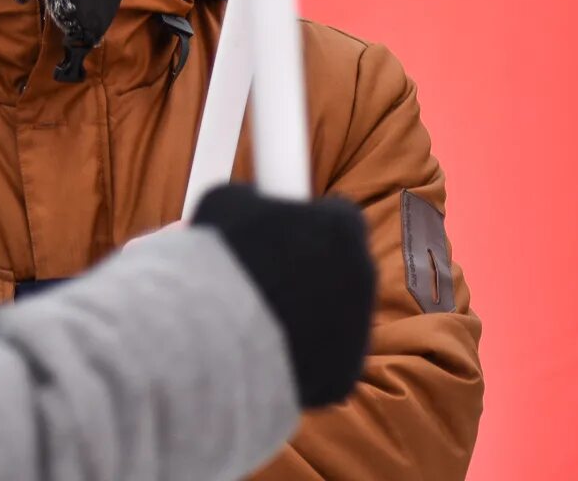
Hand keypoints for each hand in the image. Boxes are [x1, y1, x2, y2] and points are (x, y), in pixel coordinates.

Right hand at [191, 184, 375, 407]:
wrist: (215, 336)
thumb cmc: (221, 260)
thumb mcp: (227, 202)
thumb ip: (256, 203)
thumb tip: (254, 205)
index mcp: (341, 227)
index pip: (338, 217)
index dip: (309, 224)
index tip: (285, 232)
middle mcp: (362, 276)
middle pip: (342, 268)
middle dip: (312, 271)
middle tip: (270, 276)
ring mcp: (357, 330)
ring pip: (336, 315)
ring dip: (308, 313)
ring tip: (258, 316)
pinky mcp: (342, 375)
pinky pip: (324, 359)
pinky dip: (302, 356)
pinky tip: (265, 350)